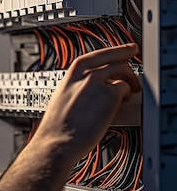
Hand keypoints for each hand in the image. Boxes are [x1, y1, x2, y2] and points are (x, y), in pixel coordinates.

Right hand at [31, 43, 140, 161]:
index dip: (114, 51)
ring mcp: (97, 83)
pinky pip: (125, 88)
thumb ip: (77, 89)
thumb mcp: (62, 100)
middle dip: (127, 62)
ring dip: (130, 80)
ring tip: (131, 90)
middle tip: (134, 67)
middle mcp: (84, 75)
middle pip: (113, 60)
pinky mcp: (111, 94)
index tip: (125, 49)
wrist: (58, 141)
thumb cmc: (57, 128)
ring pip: (122, 71)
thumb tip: (93, 90)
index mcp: (70, 76)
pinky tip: (123, 102)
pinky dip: (126, 95)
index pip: (95, 56)